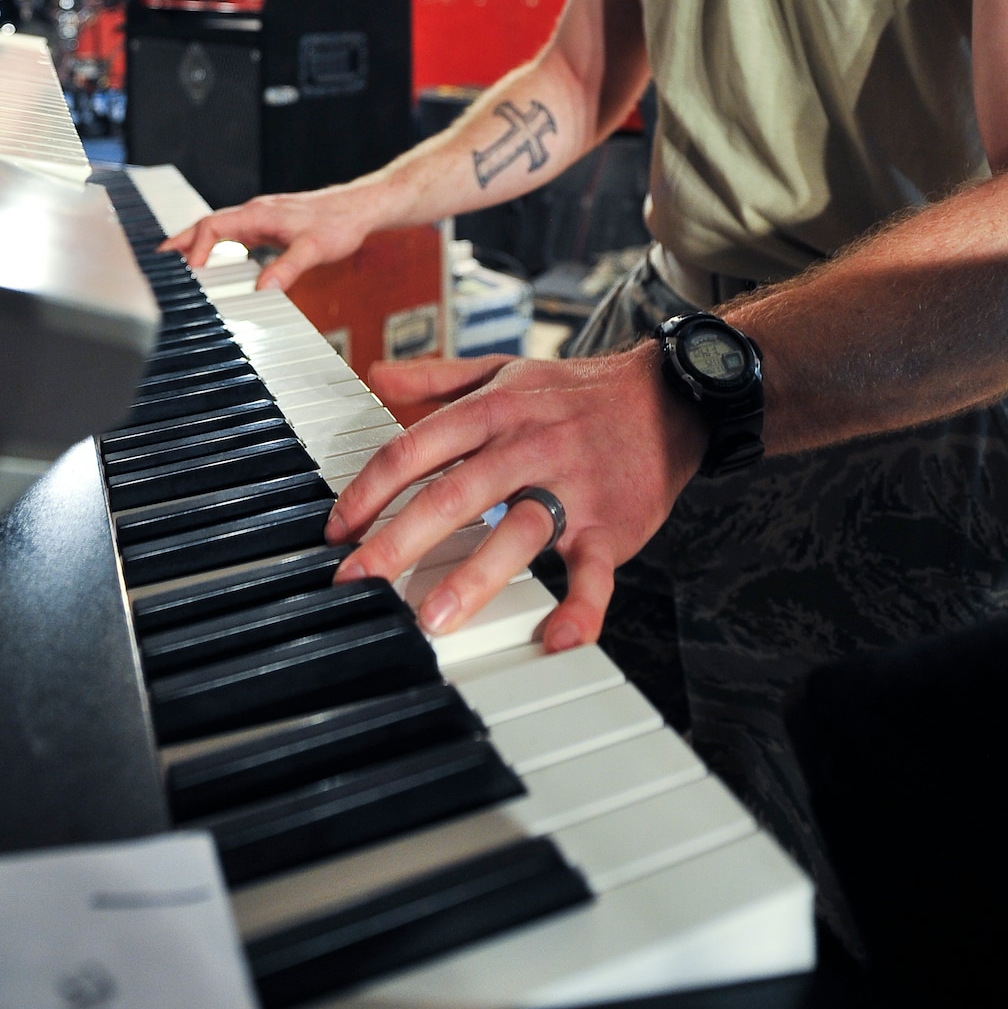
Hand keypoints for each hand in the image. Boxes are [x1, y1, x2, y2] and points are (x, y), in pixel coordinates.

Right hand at [164, 183, 387, 290]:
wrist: (360, 208)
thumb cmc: (339, 223)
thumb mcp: (313, 249)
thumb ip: (286, 268)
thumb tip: (262, 290)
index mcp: (258, 213)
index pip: (213, 226)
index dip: (195, 246)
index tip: (188, 270)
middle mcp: (255, 211)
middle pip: (208, 224)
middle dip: (181, 241)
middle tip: (158, 260)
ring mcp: (261, 216)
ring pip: (219, 227)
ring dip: (196, 241)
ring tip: (176, 261)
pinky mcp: (270, 224)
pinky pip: (233, 232)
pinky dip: (216, 243)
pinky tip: (214, 256)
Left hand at [329, 345, 707, 651]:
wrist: (669, 397)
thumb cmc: (575, 393)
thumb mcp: (503, 370)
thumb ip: (436, 378)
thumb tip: (375, 374)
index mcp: (494, 409)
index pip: (416, 448)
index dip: (370, 490)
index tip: (338, 530)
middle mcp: (528, 445)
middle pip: (454, 493)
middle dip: (400, 541)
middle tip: (358, 581)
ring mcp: (572, 487)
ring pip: (518, 531)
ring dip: (475, 578)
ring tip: (434, 620)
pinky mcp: (612, 525)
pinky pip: (595, 572)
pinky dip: (580, 608)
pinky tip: (555, 639)